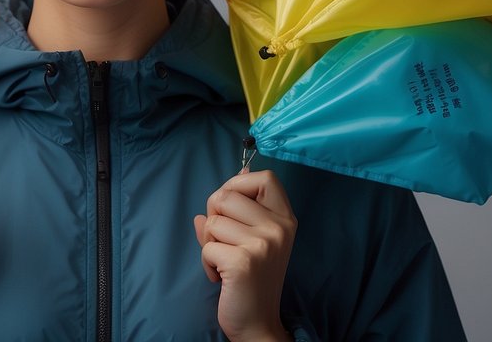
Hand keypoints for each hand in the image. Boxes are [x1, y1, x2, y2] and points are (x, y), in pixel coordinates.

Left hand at [194, 168, 295, 341]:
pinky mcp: (243, 262)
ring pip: (211, 222)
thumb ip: (245, 205)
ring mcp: (263, 244)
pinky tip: (222, 276)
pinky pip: (206, 247)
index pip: (264, 177)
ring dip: (209, 244)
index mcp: (285, 218)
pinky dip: (207, 263)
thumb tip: (242, 168)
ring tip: (225, 261)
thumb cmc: (252, 277)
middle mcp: (279, 228)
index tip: (232, 207)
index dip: (237, 184)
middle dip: (214, 217)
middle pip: (225, 195)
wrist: (258, 323)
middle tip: (225, 241)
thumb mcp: (256, 237)